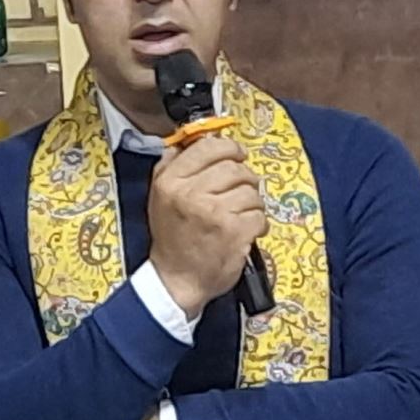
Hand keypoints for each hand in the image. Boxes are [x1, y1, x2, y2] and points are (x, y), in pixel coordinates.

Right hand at [147, 136, 267, 315]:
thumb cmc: (173, 238)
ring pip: (251, 191)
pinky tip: (246, 231)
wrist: (178, 280)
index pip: (208, 147)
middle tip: (241, 191)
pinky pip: (259, 215)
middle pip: (234, 168)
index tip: (237, 156)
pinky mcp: (235, 232)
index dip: (229, 148)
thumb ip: (171, 166)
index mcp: (171, 181)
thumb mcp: (159, 197)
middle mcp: (191, 193)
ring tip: (241, 215)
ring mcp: (215, 213)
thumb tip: (191, 140)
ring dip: (252, 203)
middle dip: (244, 179)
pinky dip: (258, 224)